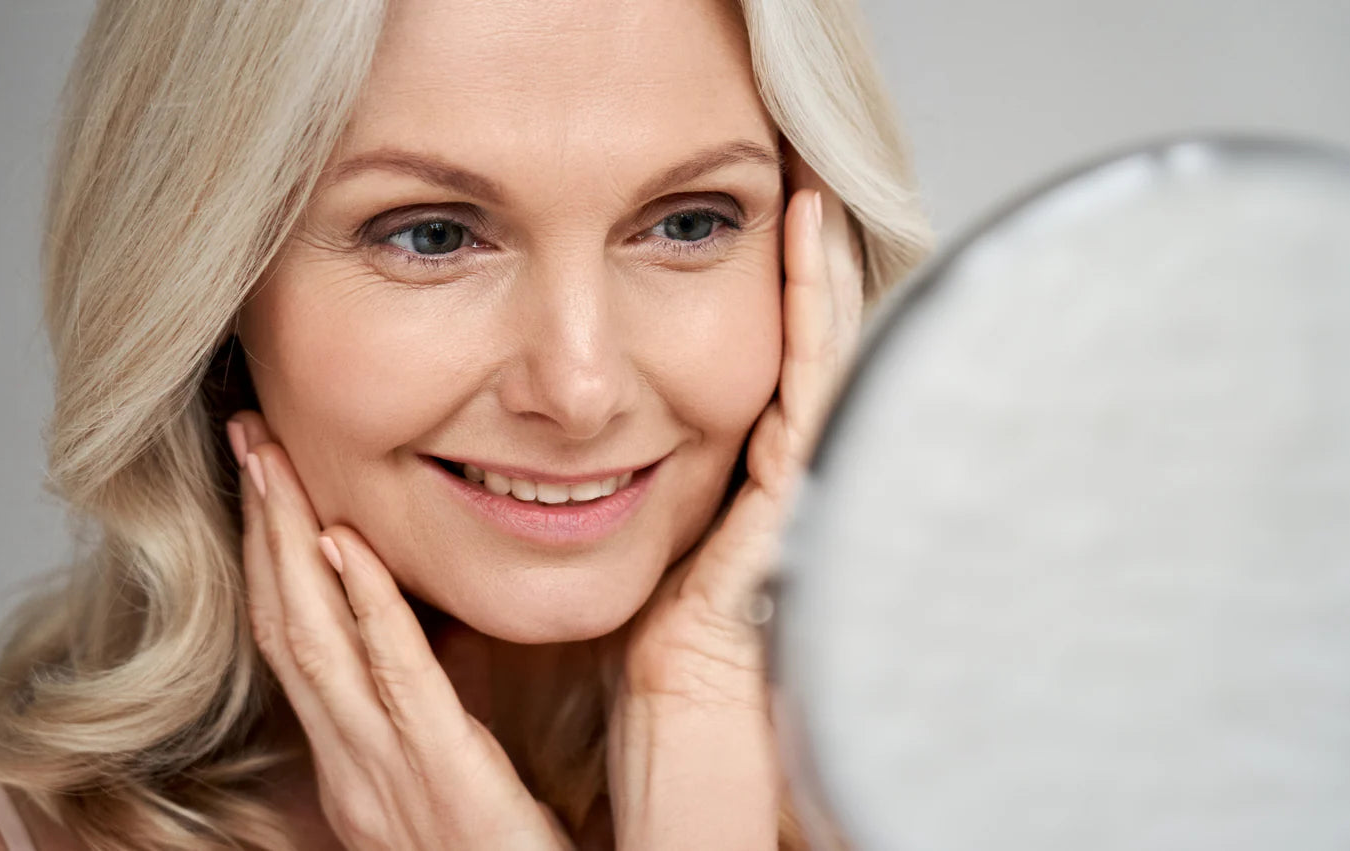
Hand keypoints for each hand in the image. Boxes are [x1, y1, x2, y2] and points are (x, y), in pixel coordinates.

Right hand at [228, 412, 571, 850]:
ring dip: (292, 544)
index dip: (270, 551)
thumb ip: (428, 709)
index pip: (295, 639)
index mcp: (356, 760)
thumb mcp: (450, 776)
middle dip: (263, 524)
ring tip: (274, 462)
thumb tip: (431, 633)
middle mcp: (354, 764)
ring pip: (318, 643)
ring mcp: (388, 774)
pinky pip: (399, 682)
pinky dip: (367, 611)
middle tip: (246, 435)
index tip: (263, 472)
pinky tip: (347, 546)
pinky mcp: (447, 781)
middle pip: (287, 625)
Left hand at [606, 156, 865, 846]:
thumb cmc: (649, 685)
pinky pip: (811, 384)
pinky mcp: (796, 495)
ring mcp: (789, 489)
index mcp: (723, 502)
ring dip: (810, 276)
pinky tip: (815, 241)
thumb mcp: (610, 582)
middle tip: (789, 199)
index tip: (730, 247)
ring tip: (808, 197)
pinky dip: (818, 308)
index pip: (738, 391)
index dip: (750, 320)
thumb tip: (531, 483)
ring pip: (806, 359)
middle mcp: (766, 488)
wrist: (688, 748)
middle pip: (780, 361)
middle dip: (789, 282)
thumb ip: (590, 528)